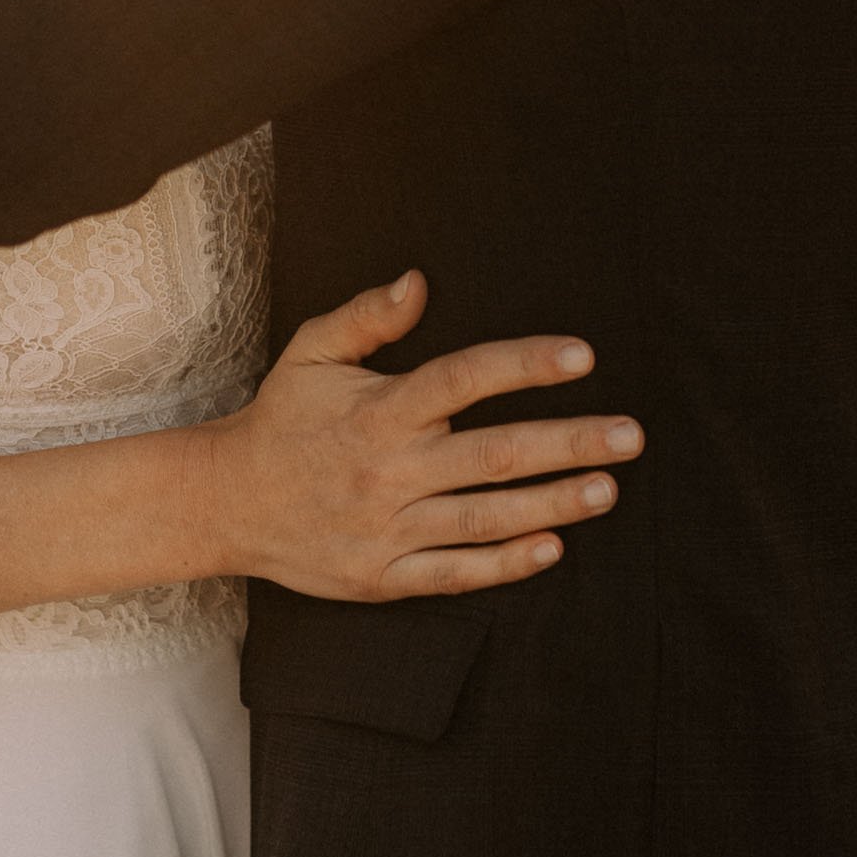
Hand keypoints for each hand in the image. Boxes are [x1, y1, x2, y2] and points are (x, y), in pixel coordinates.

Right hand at [191, 272, 639, 599]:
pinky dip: (505, 564)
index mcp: (379, 409)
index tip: (583, 357)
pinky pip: (455, 573)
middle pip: (494, 454)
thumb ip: (366, 316)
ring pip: (486, 516)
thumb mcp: (310, 352)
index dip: (524, 365)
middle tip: (630, 436)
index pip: (464, 379)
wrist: (227, 503)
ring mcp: (388, 527)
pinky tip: (553, 548)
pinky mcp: (384, 575)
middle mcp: (390, 469)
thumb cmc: (282, 419)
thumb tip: (419, 281)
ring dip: (553, 503)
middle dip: (569, 443)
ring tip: (608, 488)